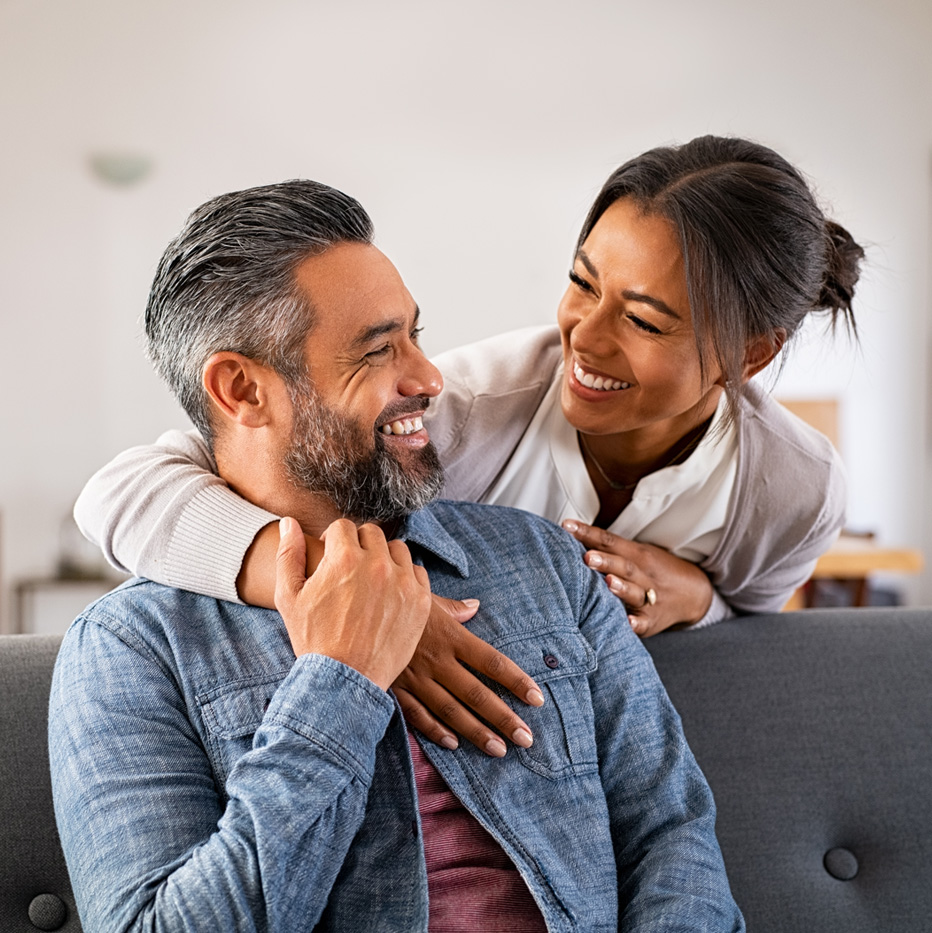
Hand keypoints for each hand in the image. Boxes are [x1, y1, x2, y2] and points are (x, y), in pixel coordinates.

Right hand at [275, 517, 431, 689]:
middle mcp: (376, 564)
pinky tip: (391, 593)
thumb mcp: (289, 596)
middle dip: (359, 545)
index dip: (334, 539)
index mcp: (343, 558)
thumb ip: (289, 554)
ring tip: (372, 579)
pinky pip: (417, 572)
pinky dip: (405, 577)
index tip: (332, 555)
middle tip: (352, 568)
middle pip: (372, 533)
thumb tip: (289, 523)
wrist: (344, 680)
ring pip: (397, 549)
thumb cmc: (312, 639)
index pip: (343, 526)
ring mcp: (402, 582)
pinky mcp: (421, 600)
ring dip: (384, 558)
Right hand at [393, 594, 544, 757]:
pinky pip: (418, 715)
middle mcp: (437, 660)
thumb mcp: (425, 597)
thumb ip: (453, 607)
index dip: (516, 681)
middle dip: (503, 718)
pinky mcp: (395, 689)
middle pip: (477, 694)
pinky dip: (435, 731)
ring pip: (451, 711)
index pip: (491, 662)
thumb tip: (475, 606)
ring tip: (499, 750)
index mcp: (450, 636)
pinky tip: (454, 744)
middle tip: (526, 738)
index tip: (537, 698)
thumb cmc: (393, 600)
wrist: (352, 610)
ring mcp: (416, 677)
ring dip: (476, 732)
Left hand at [562, 520, 712, 637]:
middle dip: (605, 561)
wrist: (693, 594)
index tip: (566, 527)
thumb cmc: (651, 570)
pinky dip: (636, 623)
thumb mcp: (636, 553)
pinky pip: (644, 622)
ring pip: (635, 592)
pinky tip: (627, 622)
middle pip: (624, 565)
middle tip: (587, 557)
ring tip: (607, 583)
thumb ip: (607, 547)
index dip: (588, 533)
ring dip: (621, 588)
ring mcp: (650, 598)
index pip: (609, 541)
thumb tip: (569, 534)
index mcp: (636, 554)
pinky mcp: (652, 621)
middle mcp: (643, 574)